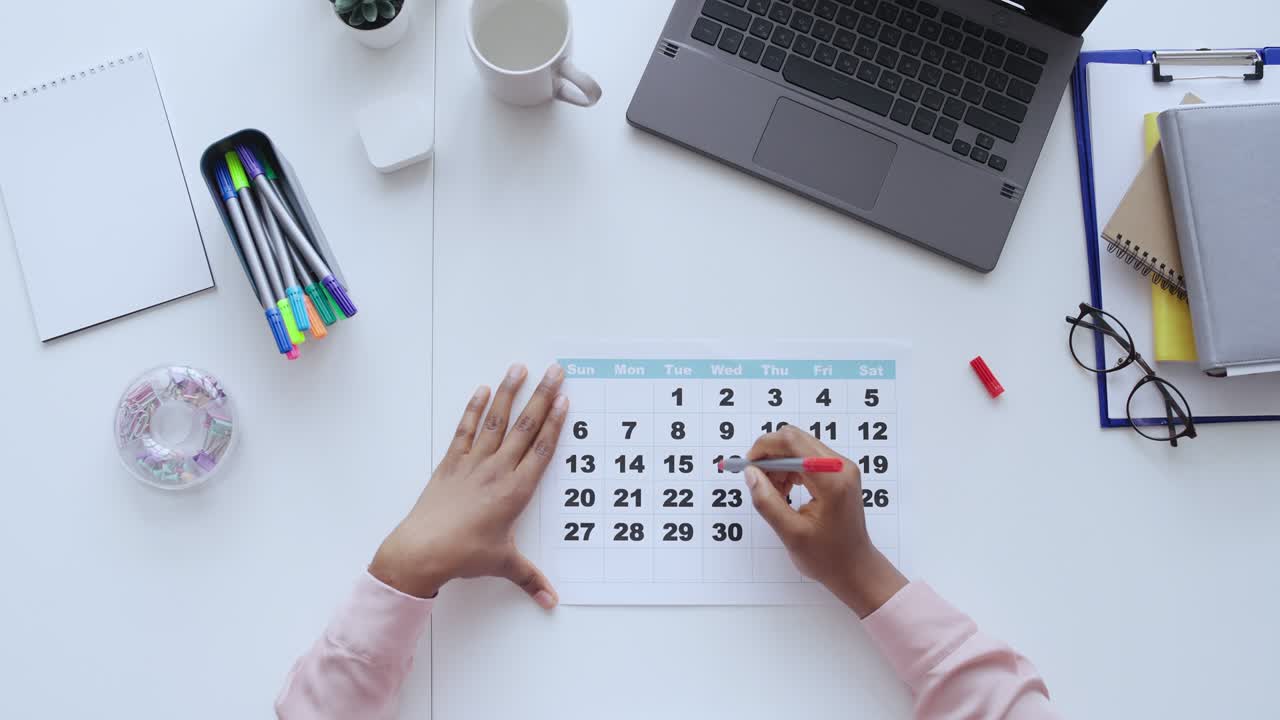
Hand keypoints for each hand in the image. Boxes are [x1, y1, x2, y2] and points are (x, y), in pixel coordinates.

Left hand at [369, 363, 566, 606]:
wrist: (422, 550)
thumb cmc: (464, 555)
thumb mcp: (502, 564)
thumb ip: (530, 579)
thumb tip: (551, 601)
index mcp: (516, 491)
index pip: (542, 449)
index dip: (555, 422)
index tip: (565, 399)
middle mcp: (498, 470)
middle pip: (526, 427)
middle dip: (542, 396)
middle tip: (554, 371)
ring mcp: (473, 463)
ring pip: (496, 421)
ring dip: (509, 392)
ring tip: (519, 368)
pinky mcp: (450, 463)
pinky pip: (465, 430)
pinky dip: (473, 409)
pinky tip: (482, 391)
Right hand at [744, 427, 906, 616]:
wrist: (855, 568)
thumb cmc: (827, 557)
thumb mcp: (790, 533)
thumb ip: (767, 501)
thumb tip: (750, 472)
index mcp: (832, 480)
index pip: (792, 442)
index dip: (765, 447)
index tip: (748, 466)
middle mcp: (841, 467)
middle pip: (795, 440)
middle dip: (770, 455)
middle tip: (758, 481)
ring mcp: (842, 468)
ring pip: (799, 447)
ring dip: (779, 464)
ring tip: (774, 494)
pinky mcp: (839, 473)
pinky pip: (808, 458)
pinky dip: (790, 469)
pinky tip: (785, 492)